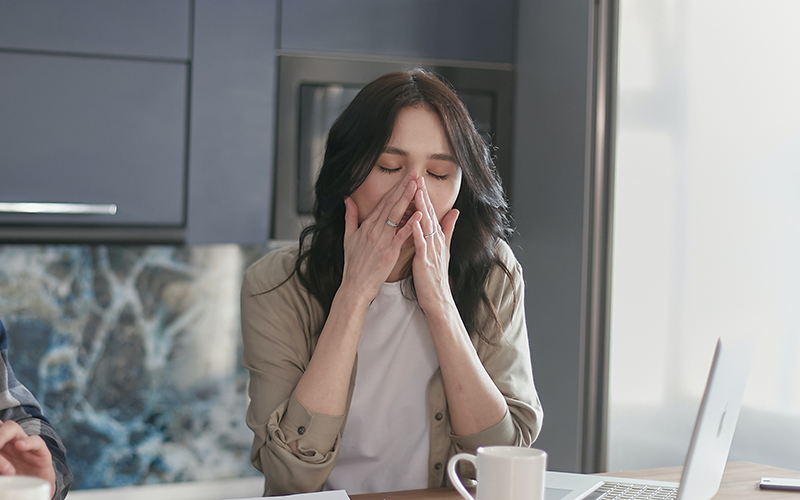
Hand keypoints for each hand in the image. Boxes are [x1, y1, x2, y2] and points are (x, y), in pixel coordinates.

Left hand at [0, 419, 55, 497]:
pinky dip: (27, 441)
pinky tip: (19, 446)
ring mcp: (24, 445)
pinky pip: (35, 440)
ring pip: (12, 428)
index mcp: (0, 446)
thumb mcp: (2, 474)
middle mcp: (10, 442)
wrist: (36, 488)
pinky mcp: (41, 452)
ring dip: (1, 436)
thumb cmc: (16, 481)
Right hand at [341, 172, 421, 301]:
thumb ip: (350, 217)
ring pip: (396, 216)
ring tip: (417, 187)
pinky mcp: (389, 252)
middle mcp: (374, 230)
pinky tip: (420, 215)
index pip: (383, 202)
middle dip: (403, 188)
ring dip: (408, 200)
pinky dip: (411, 225)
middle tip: (414, 174)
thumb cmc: (353, 264)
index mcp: (367, 226)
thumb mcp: (348, 237)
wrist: (355, 286)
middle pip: (391, 204)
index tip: (404, 177)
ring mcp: (382, 240)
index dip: (395, 188)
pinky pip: (401, 236)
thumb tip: (348, 199)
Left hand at [409, 177, 459, 313]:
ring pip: (425, 224)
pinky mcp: (425, 260)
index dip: (425, 196)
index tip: (419, 180)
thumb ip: (447, 231)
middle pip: (429, 214)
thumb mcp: (443, 251)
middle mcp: (436, 241)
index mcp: (437, 238)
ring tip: (415, 191)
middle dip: (423, 195)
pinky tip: (414, 220)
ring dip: (420, 207)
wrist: (438, 299)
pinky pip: (421, 243)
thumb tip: (454, 212)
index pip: (430, 212)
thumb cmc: (435, 277)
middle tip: (417, 177)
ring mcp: (431, 250)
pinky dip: (418, 231)